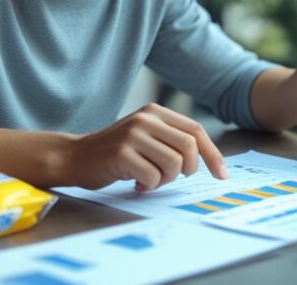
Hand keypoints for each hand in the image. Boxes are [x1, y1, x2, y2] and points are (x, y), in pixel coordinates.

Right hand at [64, 103, 227, 190]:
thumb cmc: (116, 152)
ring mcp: (133, 134)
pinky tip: (136, 182)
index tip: (221, 174)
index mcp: (155, 112)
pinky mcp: (122, 153)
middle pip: (189, 147)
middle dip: (189, 169)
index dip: (213, 154)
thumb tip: (208, 159)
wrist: (75, 156)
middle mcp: (146, 119)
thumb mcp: (145, 135)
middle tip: (173, 177)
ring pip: (174, 163)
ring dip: (166, 179)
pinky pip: (153, 176)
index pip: (196, 130)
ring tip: (150, 178)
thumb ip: (172, 140)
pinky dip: (150, 185)